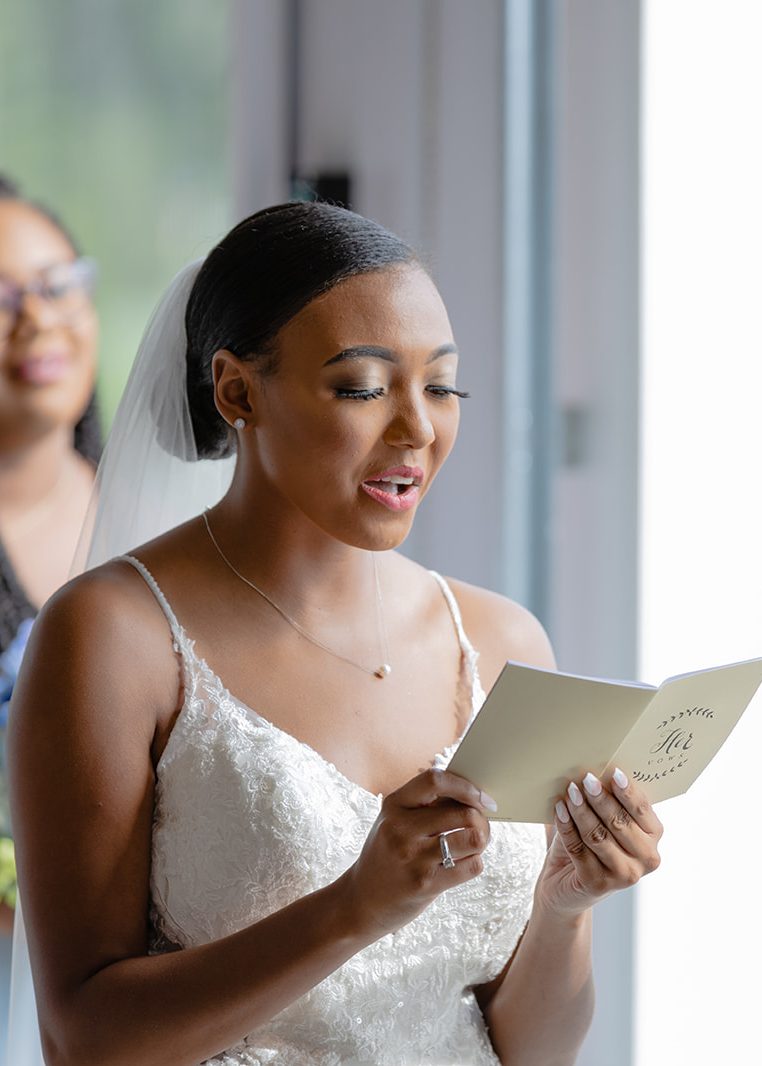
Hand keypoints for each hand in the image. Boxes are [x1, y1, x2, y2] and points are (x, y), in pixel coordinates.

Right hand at [340, 769, 493, 936]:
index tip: (481, 796)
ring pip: (473, 838)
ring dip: (481, 840)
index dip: (465, 785)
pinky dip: (475, 862)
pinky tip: (463, 864)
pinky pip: (472, 865)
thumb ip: (425, 805)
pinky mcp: (425, 884)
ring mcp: (413, 857)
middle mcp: (401, 828)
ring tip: (473, 844)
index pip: (435, 780)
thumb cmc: (387, 855)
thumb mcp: (394, 821)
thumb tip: (472, 793)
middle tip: (480, 826)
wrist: (362, 900)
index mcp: (394, 805)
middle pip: (464, 812)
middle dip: (481, 819)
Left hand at [535, 768, 662, 917]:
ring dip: (581, 811)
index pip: (642, 809)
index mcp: (652, 836)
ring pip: (598, 836)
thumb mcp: (602, 820)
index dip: (627, 791)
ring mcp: (624, 875)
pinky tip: (559, 810)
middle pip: (619, 822)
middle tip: (585, 779)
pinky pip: (579, 848)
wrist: (566, 886)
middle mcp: (646, 858)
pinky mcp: (597, 883)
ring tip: (569, 792)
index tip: (613, 772)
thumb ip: (606, 800)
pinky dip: (566, 827)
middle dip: (600, 798)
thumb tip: (594, 772)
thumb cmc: (588, 845)